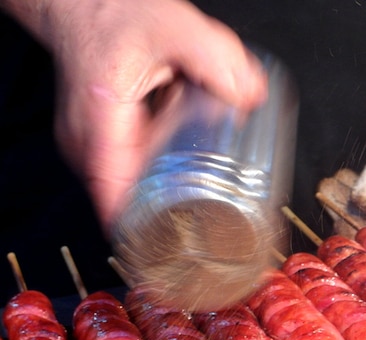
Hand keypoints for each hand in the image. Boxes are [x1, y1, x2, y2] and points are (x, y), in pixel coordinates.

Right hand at [6, 0, 266, 230]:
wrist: (83, 0)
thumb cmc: (115, 13)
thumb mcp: (176, 27)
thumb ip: (218, 58)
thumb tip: (251, 96)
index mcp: (102, 121)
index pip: (115, 197)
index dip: (145, 235)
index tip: (172, 258)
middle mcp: (87, 141)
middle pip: (126, 206)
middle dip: (168, 225)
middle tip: (213, 239)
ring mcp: (90, 145)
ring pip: (130, 194)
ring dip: (165, 205)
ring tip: (209, 218)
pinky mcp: (102, 143)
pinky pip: (131, 177)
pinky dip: (158, 185)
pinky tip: (189, 185)